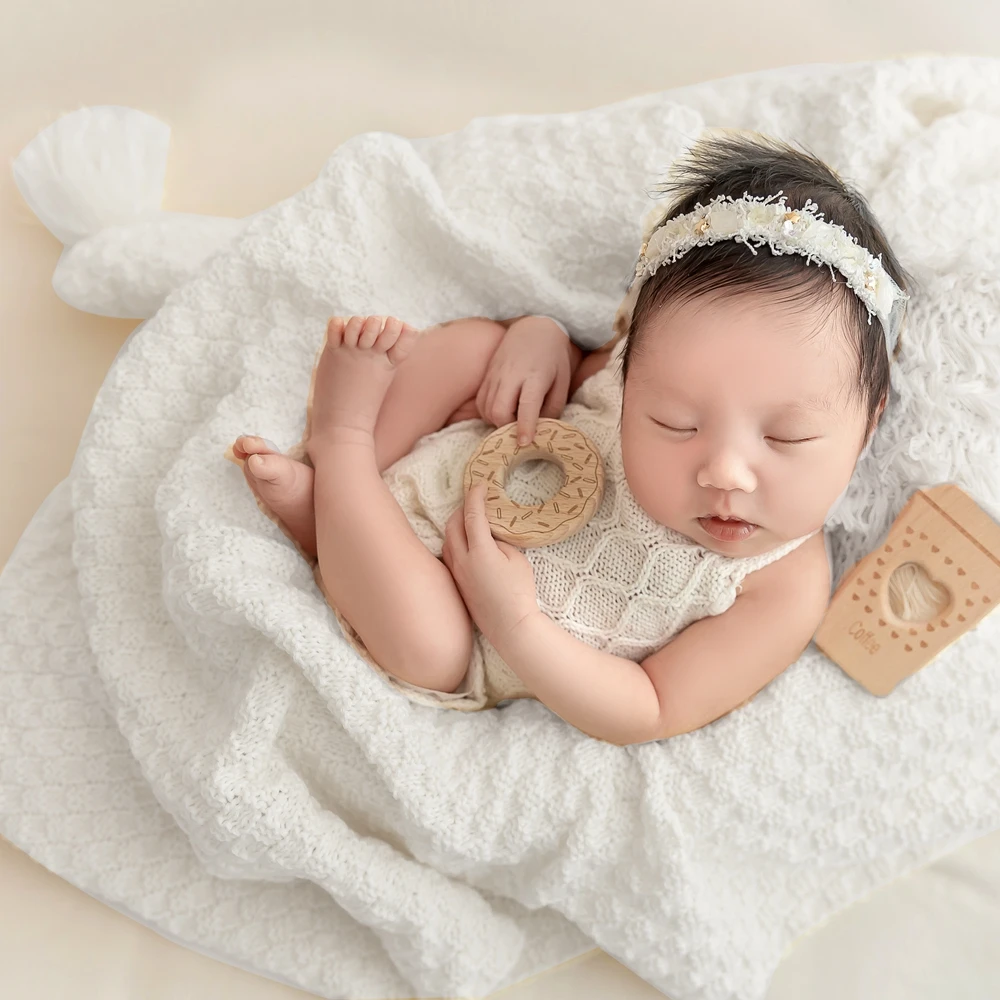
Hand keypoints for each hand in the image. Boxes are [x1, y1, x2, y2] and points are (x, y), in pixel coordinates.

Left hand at [442, 482, 539, 644]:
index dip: (476, 497)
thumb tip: (490, 540)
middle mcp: (462, 560)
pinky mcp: (457, 584)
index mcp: (479, 551)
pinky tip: (465, 545)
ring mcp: (457, 573)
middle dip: (461, 509)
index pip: (473, 515)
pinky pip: (448, 556)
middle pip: (452, 525)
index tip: (480, 485)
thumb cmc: (519, 593)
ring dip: (455, 526)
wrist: (510, 627)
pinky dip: (454, 543)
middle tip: (474, 502)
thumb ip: (500, 543)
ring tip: (468, 521)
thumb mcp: (517, 560)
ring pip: (447, 541)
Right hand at [476, 316, 575, 444]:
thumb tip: (540, 428)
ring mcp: (496, 374)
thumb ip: (553, 407)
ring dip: (497, 421)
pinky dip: (488, 413)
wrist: (534, 327)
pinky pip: (481, 402)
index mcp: (535, 376)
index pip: (527, 405)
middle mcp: (511, 375)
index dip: (525, 426)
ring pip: (486, 408)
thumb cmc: (553, 357)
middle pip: (499, 411)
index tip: (524, 442)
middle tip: (519, 426)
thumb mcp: (562, 381)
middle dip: (506, 427)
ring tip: (512, 417)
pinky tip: (501, 410)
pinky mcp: (487, 375)